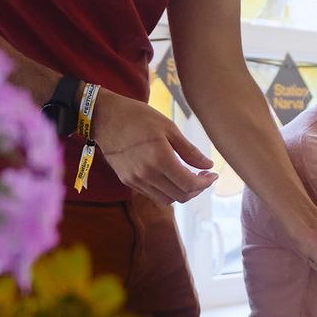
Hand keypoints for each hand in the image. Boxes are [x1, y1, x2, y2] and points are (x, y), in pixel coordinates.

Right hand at [89, 88, 216, 203]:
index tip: (213, 175)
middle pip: (180, 196)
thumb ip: (189, 151)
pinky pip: (152, 194)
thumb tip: (208, 166)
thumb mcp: (169, 128)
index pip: (189, 185)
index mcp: (159, 159)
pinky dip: (166, 190)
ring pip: (166, 199)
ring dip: (181, 192)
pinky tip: (171, 176)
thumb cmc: (138, 117)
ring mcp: (135, 180)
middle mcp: (146, 174)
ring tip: (189, 177)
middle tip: (203, 177)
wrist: (104, 117)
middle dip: (196, 189)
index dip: (205, 183)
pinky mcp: (126, 180)